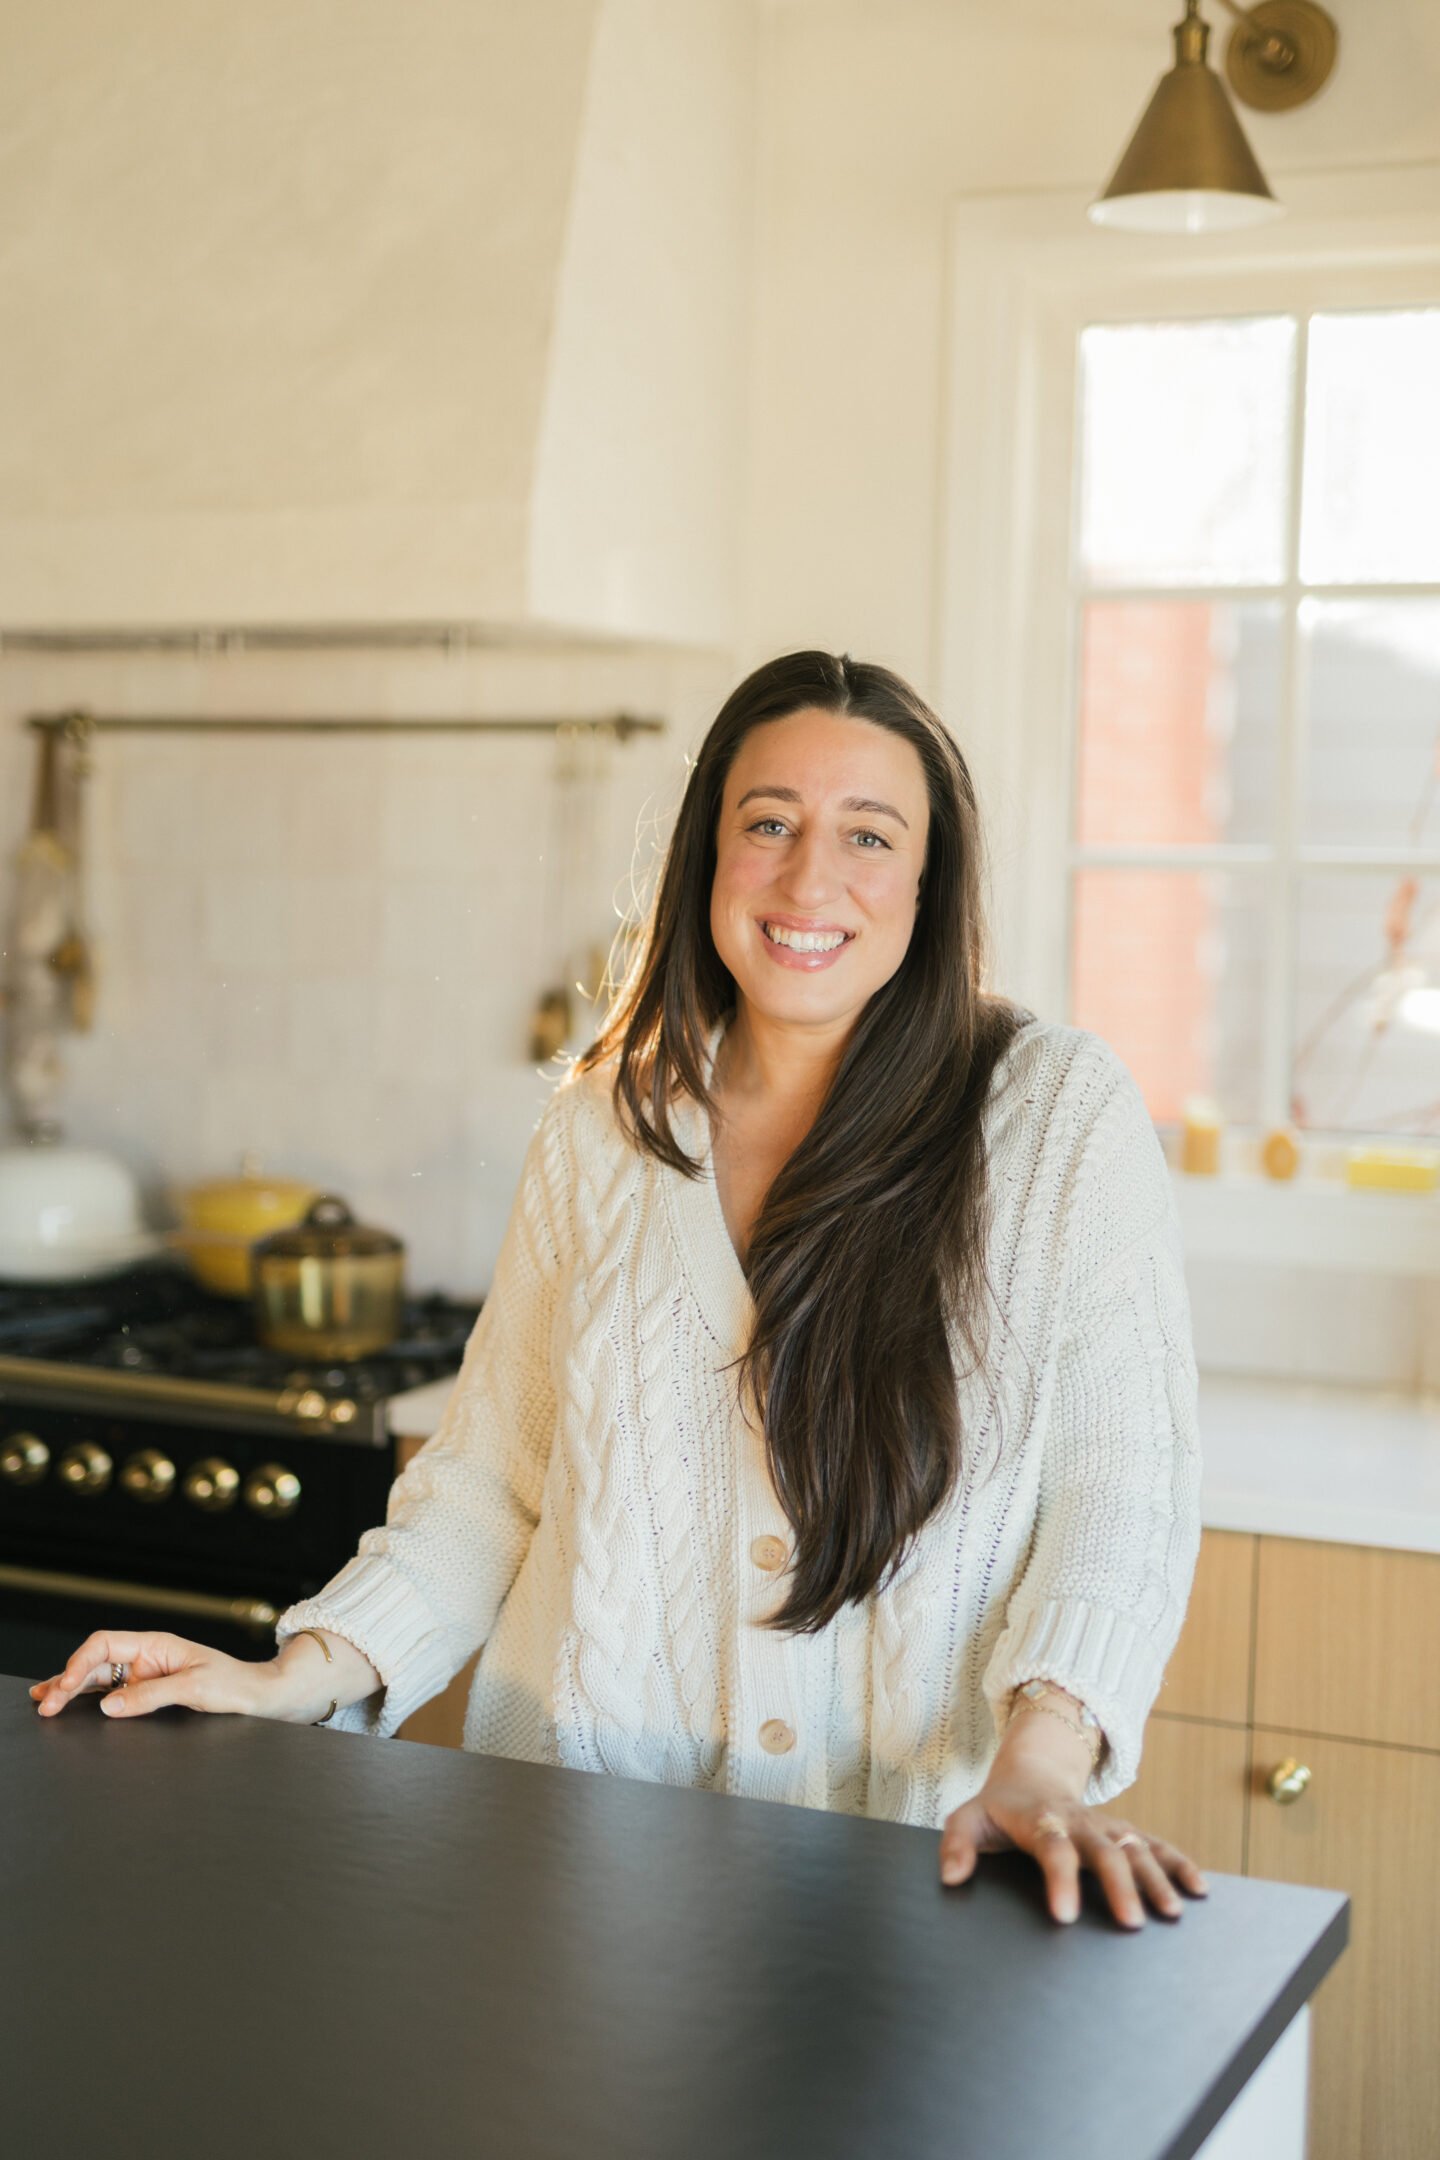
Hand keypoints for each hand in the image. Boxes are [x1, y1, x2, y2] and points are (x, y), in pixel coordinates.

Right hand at [30, 1629, 274, 1721]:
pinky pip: (111, 1693)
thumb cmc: (233, 1684)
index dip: (80, 1664)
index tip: (66, 1687)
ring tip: (44, 1703)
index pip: (105, 1645)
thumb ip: (151, 1695)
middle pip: (95, 1662)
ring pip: (97, 1678)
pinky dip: (87, 1699)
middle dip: (67, 1680)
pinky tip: (68, 1705)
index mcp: (155, 1644)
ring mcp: (144, 1676)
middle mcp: (145, 1657)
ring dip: (71, 1689)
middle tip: (46, 1703)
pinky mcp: (147, 1693)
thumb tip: (109, 1705)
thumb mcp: (194, 1687)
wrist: (257, 1697)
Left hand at [937, 1770, 1208, 1928]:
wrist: (1030, 1775)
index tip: (1063, 1916)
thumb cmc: (998, 1809)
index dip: (1059, 1879)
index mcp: (1040, 1820)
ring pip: (1136, 1849)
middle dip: (1119, 1886)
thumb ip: (956, 1844)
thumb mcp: (967, 1819)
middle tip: (1131, 1924)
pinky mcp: (1124, 1831)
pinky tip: (1199, 1888)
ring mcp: (1106, 1825)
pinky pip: (1156, 1845)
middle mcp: (1079, 1821)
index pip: (1051, 1848)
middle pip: (1103, 1852)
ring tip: (1173, 1913)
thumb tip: (951, 1877)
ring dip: (1156, 1878)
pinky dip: (1178, 1863)